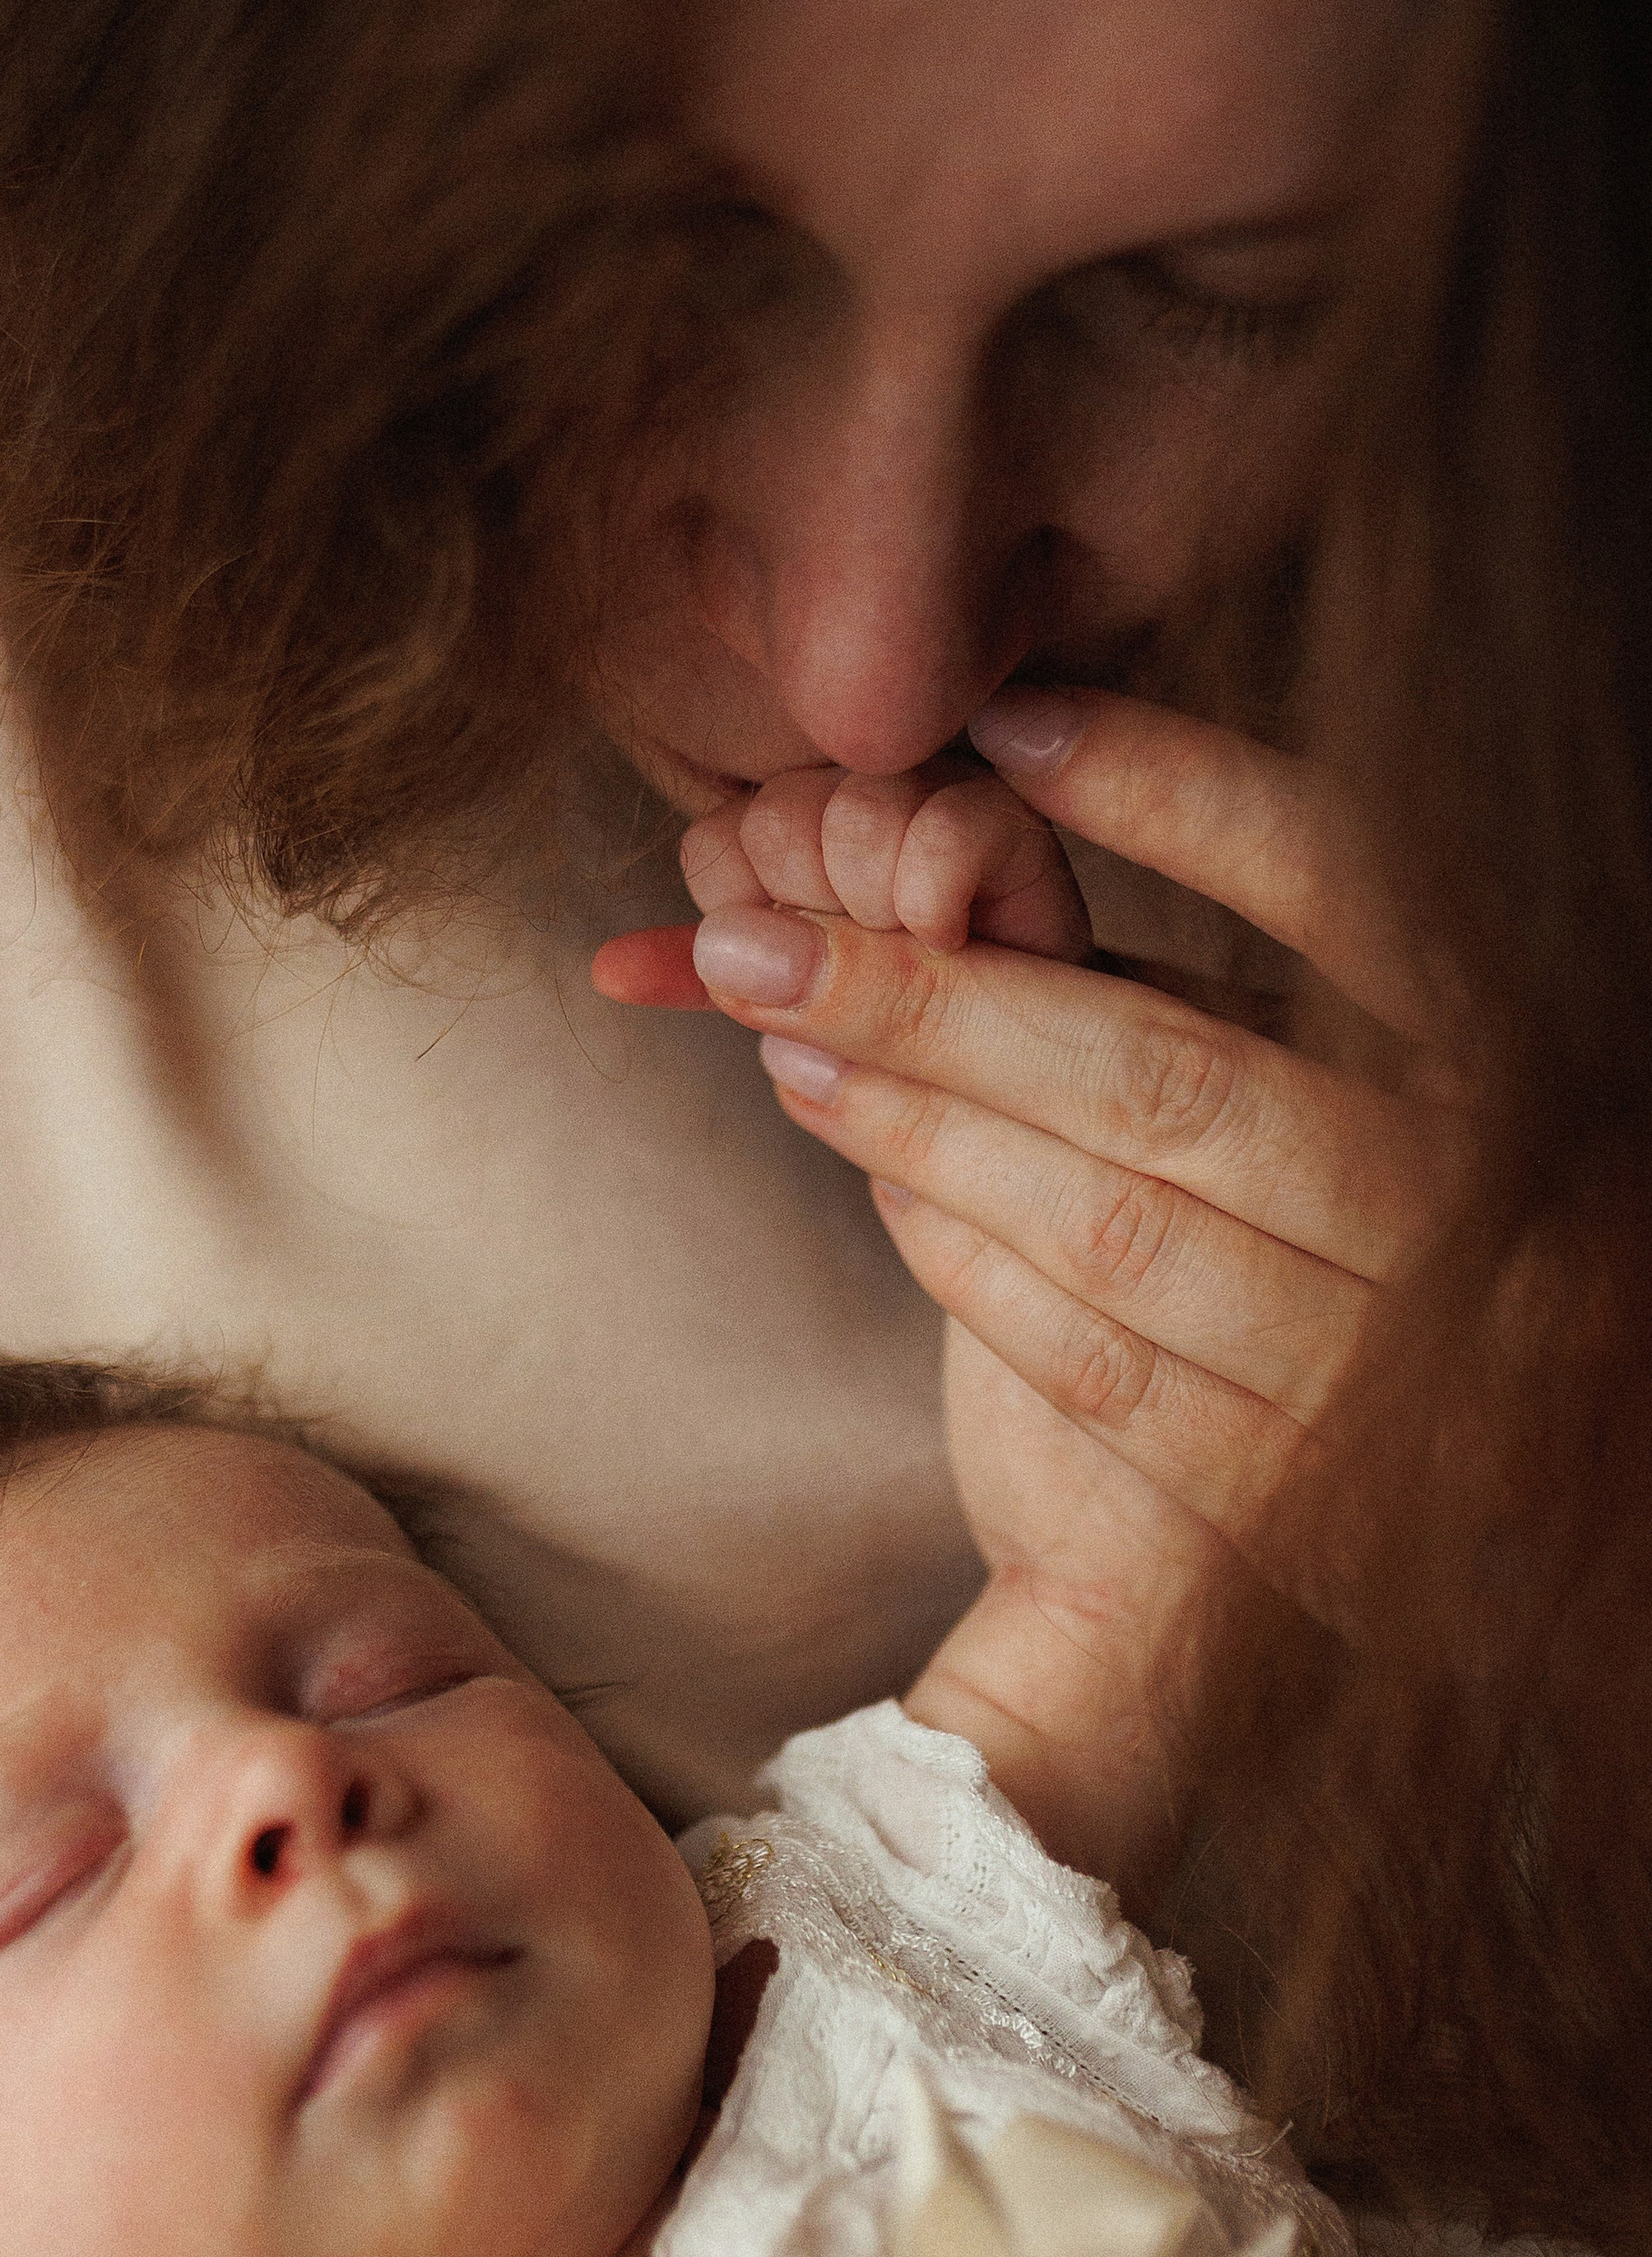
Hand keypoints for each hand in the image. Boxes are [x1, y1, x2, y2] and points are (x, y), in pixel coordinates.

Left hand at [594, 691, 1466, 1894]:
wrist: (1474, 1528)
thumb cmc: (1359, 1248)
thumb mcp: (1330, 1092)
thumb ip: (1197, 994)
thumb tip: (989, 814)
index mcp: (1501, 1068)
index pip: (1354, 890)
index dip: (1180, 798)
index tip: (1006, 729)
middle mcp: (1468, 1214)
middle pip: (1171, 1079)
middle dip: (935, 1003)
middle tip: (755, 947)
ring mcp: (1384, 1371)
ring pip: (1115, 1232)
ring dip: (924, 1135)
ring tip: (786, 1052)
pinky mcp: (1293, 1502)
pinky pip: (1098, 1368)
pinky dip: (971, 1268)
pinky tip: (886, 1186)